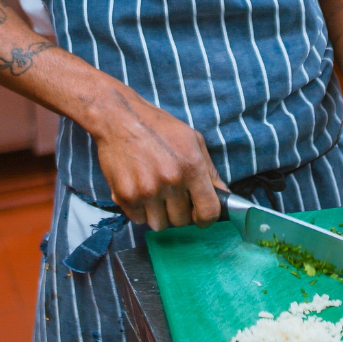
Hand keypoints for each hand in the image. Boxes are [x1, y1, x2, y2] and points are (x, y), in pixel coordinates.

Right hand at [92, 86, 225, 231]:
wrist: (118, 117)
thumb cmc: (157, 126)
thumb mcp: (192, 139)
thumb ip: (210, 170)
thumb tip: (223, 194)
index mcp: (191, 166)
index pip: (208, 212)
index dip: (206, 217)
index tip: (200, 214)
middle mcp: (170, 180)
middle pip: (182, 221)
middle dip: (179, 210)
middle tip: (171, 192)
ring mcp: (146, 190)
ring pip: (160, 224)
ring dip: (159, 212)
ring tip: (154, 190)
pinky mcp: (125, 195)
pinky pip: (138, 219)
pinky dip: (140, 210)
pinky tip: (139, 189)